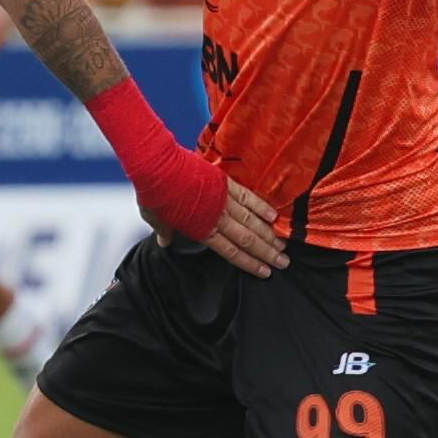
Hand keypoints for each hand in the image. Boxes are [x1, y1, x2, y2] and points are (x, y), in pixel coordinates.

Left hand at [148, 175, 287, 278]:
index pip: (230, 251)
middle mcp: (216, 218)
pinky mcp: (224, 182)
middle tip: (284, 263)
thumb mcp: (154, 217)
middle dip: (267, 252)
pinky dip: (261, 207)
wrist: (158, 165)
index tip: (265, 271)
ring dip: (269, 234)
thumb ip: (165, 231)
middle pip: (247, 239)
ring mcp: (223, 200)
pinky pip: (247, 197)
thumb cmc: (153, 192)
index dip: (249, 263)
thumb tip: (164, 243)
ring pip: (252, 220)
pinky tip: (274, 216)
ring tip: (284, 245)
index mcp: (200, 230)